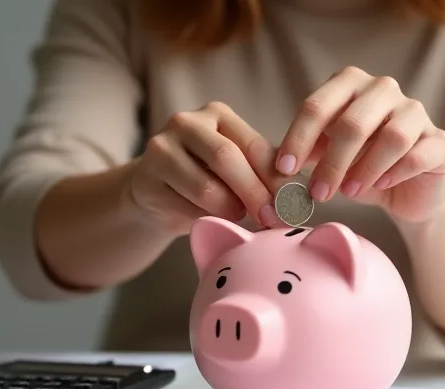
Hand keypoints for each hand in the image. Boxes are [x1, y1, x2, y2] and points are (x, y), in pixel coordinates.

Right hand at [128, 101, 283, 234]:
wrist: (154, 195)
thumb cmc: (204, 180)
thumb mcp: (236, 169)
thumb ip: (262, 171)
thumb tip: (297, 192)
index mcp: (218, 115)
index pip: (254, 145)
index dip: (275, 178)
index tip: (291, 205)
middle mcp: (187, 122)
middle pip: (228, 159)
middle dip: (254, 193)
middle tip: (270, 219)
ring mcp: (162, 146)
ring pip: (206, 187)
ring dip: (229, 210)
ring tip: (236, 217)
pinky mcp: (147, 175)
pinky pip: (184, 205)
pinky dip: (204, 218)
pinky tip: (209, 219)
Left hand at [275, 66, 444, 223]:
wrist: (408, 193)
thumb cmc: (360, 168)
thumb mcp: (326, 158)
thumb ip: (305, 153)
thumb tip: (273, 166)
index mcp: (350, 85)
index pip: (317, 106)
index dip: (297, 139)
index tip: (283, 170)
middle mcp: (384, 90)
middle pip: (352, 122)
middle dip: (331, 162)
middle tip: (317, 193)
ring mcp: (416, 113)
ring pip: (391, 136)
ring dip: (364, 169)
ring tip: (349, 193)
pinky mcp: (440, 142)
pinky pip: (419, 154)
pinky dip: (396, 172)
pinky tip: (381, 186)